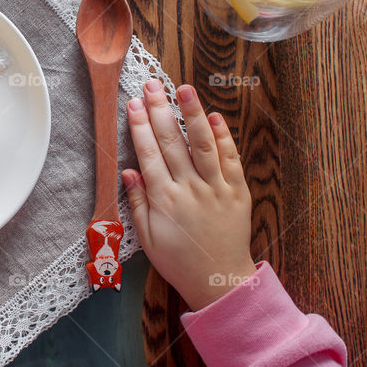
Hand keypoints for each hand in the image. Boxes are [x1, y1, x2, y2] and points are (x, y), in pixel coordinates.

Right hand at [123, 80, 255, 310]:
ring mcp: (216, 189)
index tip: (133, 104)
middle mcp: (190, 189)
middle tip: (152, 85)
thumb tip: (129, 170)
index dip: (140, 127)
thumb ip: (137, 202)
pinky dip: (224, 137)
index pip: (149, 154)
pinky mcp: (237, 192)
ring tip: (184, 89)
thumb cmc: (178, 261)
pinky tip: (215, 117)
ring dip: (193, 114)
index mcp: (165, 200)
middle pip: (173, 142)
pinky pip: (231, 160)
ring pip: (203, 144)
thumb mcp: (147, 238)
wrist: (219, 281)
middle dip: (160, 110)